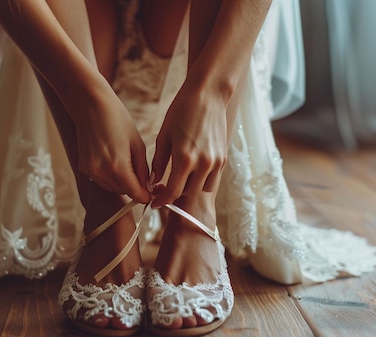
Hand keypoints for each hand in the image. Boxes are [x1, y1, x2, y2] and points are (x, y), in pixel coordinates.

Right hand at [72, 93, 151, 203]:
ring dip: (122, 182)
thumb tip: (148, 187)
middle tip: (143, 174)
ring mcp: (90, 171)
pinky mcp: (83, 167)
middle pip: (124, 192)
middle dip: (135, 187)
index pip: (136, 194)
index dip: (147, 196)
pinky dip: (109, 176)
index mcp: (118, 166)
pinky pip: (101, 180)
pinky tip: (112, 159)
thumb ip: (143, 169)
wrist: (91, 105)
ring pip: (112, 188)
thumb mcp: (137, 143)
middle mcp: (102, 172)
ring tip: (126, 162)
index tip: (153, 192)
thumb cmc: (117, 119)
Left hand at [150, 84, 228, 207]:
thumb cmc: (182, 111)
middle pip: (187, 193)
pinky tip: (192, 169)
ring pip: (201, 189)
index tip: (154, 203)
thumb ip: (159, 162)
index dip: (161, 201)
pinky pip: (213, 179)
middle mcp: (203, 164)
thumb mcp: (164, 136)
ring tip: (179, 178)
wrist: (208, 95)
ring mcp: (216, 162)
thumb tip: (152, 181)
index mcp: (184, 159)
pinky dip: (202, 179)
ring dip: (189, 188)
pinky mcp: (223, 158)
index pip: (172, 192)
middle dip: (174, 194)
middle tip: (163, 188)